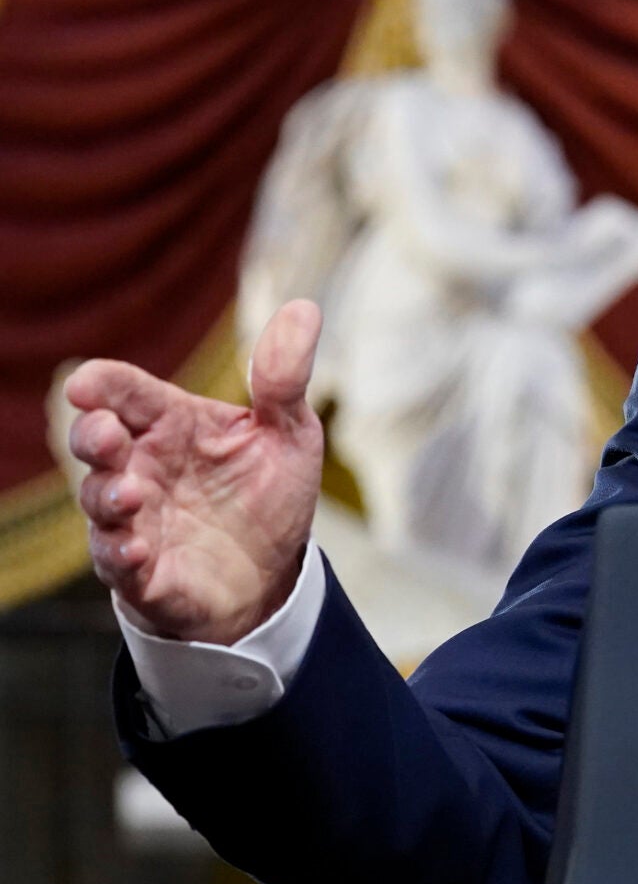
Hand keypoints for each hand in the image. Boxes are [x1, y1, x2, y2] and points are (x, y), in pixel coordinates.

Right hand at [64, 301, 326, 643]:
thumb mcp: (290, 434)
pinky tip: (138, 549)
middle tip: (107, 435)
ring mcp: (135, 520)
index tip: (87, 384)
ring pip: (99, 501)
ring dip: (107, 496)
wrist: (272, 576)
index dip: (102, 385)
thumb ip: (285, 379)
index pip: (126, 394)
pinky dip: (121, 554)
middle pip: (94, 441)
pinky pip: (116, 562)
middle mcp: (142, 468)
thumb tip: (304, 308)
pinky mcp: (142, 572)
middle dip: (91, 435)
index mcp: (172, 425)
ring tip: (132, 494)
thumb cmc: (267, 496)